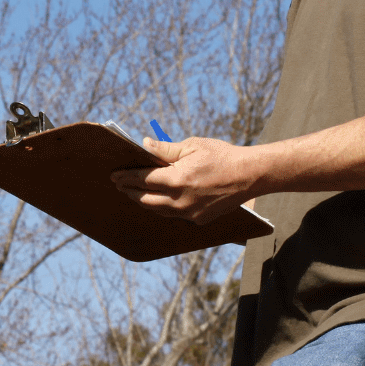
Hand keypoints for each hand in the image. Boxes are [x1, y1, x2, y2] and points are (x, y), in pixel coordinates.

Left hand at [111, 136, 258, 224]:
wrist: (250, 175)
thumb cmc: (222, 156)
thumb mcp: (192, 146)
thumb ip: (165, 149)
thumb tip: (144, 145)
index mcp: (177, 179)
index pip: (142, 180)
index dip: (126, 177)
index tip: (114, 175)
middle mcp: (180, 200)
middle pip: (145, 200)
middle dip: (130, 192)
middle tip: (120, 185)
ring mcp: (190, 213)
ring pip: (158, 210)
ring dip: (144, 202)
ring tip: (135, 193)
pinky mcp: (199, 220)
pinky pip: (174, 215)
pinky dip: (163, 208)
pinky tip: (158, 200)